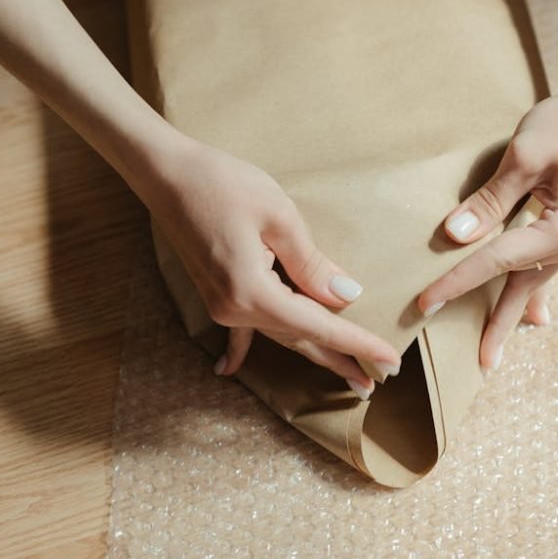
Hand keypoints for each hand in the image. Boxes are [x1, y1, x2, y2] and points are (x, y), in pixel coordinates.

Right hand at [146, 137, 400, 394]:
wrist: (167, 173)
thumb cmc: (223, 184)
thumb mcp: (279, 217)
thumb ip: (312, 264)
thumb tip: (346, 297)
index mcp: (253, 292)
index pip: (318, 325)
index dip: (358, 343)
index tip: (390, 362)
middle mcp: (235, 308)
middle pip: (300, 339)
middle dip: (339, 359)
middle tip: (375, 385)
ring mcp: (222, 304)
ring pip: (279, 333)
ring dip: (312, 351)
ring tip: (345, 372)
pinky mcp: (215, 292)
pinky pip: (238, 327)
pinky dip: (240, 349)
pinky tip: (229, 370)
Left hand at [418, 70, 557, 368]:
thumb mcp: (523, 157)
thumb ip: (489, 202)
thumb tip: (454, 238)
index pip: (498, 262)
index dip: (457, 282)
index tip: (424, 304)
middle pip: (522, 288)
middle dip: (498, 325)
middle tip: (479, 365)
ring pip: (532, 282)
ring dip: (510, 312)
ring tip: (492, 348)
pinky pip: (542, 267)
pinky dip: (528, 290)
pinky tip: (531, 316)